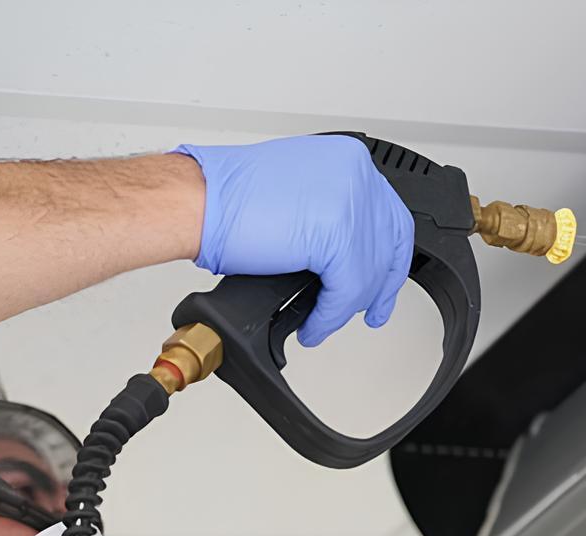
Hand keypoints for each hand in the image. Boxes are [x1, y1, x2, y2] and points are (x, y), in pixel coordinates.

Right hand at [173, 136, 413, 346]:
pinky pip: (347, 289)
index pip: (388, 216)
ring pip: (369, 271)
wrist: (196, 201)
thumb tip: (347, 252)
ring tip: (323, 321)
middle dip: (380, 285)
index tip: (383, 282)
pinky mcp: (335, 233)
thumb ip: (331, 214)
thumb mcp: (300, 195)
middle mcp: (354, 175)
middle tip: (373, 310)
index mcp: (348, 161)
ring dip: (345, 306)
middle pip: (389, 243)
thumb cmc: (228, 200)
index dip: (389, 256)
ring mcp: (349, 201)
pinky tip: (314, 325)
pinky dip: (330, 315)